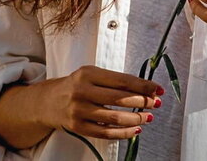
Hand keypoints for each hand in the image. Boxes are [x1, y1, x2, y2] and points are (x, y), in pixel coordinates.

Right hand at [38, 65, 163, 140]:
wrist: (48, 101)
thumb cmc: (76, 85)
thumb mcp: (92, 74)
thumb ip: (113, 80)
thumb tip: (144, 88)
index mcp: (88, 74)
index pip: (122, 80)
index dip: (143, 85)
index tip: (157, 89)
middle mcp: (82, 91)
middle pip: (120, 98)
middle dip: (142, 101)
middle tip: (156, 103)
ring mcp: (79, 110)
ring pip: (115, 118)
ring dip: (136, 118)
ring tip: (148, 117)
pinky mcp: (78, 127)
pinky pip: (106, 133)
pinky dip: (124, 133)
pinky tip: (135, 129)